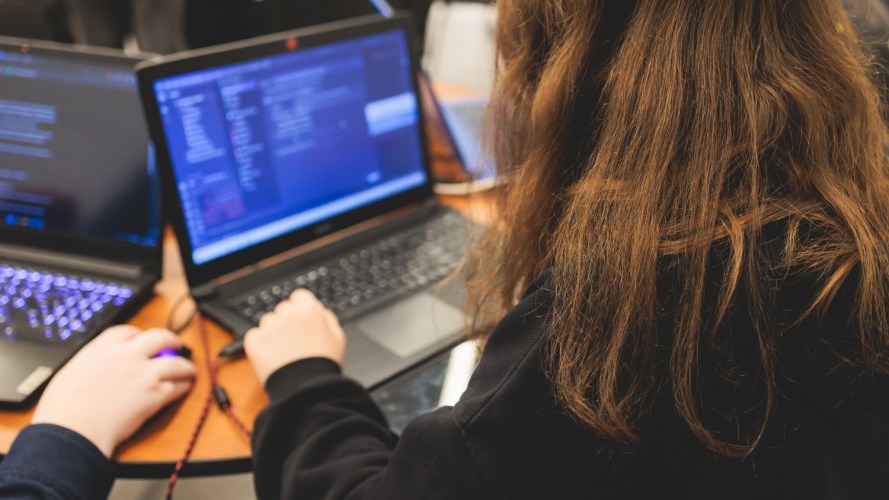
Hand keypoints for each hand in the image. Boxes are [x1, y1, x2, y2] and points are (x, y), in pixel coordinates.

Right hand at [31, 326, 196, 457]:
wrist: (73, 429)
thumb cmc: (64, 409)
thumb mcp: (72, 371)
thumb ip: (93, 363)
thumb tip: (99, 367)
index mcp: (103, 348)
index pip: (128, 332)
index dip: (140, 336)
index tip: (144, 340)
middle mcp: (127, 355)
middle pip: (159, 338)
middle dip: (171, 340)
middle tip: (176, 345)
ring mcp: (144, 373)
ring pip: (176, 362)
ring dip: (185, 365)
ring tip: (190, 369)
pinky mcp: (155, 394)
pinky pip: (177, 386)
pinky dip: (183, 386)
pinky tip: (184, 387)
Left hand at [244, 289, 345, 385]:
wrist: (305, 387)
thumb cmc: (323, 365)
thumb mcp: (338, 338)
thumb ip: (327, 318)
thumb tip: (319, 311)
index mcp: (310, 310)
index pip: (299, 296)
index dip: (300, 308)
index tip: (300, 319)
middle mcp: (288, 314)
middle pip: (282, 309)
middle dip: (286, 321)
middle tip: (293, 341)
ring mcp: (270, 326)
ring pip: (267, 322)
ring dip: (273, 332)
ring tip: (283, 352)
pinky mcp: (254, 340)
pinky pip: (254, 336)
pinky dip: (260, 345)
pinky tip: (272, 357)